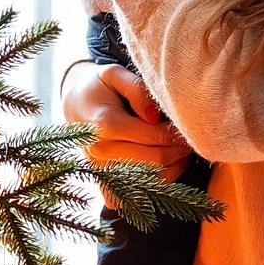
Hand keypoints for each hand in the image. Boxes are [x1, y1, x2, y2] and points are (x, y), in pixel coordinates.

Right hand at [62, 61, 192, 196]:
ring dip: (174, 167)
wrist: (74, 103)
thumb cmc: (98, 86)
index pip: (154, 137)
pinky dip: (159, 180)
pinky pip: (139, 190)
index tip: (189, 126)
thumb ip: (138, 90)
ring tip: (181, 150)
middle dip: (179, 151)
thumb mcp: (115, 74)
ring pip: (151, 179)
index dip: (177, 134)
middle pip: (155, 160)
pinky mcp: (104, 179)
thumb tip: (155, 117)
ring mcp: (102, 168)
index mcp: (105, 125)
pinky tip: (167, 163)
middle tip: (190, 139)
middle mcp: (101, 151)